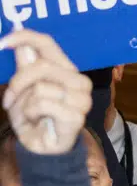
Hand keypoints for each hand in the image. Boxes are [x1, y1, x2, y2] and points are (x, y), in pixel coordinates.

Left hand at [0, 30, 91, 154]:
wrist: (42, 147)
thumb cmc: (33, 115)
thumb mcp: (22, 88)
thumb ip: (24, 65)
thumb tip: (21, 43)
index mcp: (66, 69)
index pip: (48, 44)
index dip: (25, 38)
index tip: (3, 43)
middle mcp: (78, 81)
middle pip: (42, 66)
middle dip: (18, 82)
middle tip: (10, 97)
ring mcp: (81, 99)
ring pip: (40, 87)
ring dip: (23, 103)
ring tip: (27, 113)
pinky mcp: (76, 117)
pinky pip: (42, 104)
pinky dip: (30, 113)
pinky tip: (36, 120)